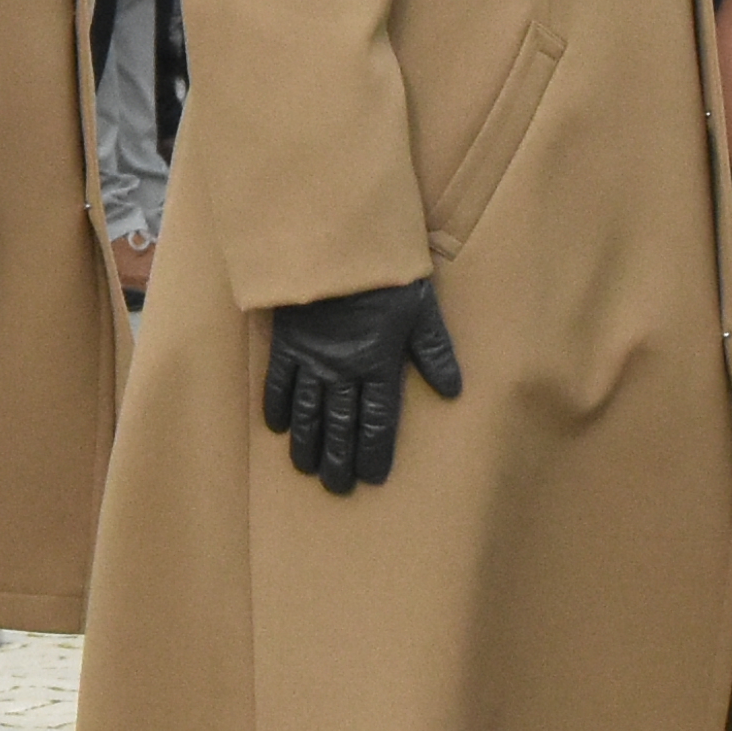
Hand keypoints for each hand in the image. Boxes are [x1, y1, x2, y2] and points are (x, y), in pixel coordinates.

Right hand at [259, 278, 460, 495]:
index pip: (377, 421)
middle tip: (336, 488)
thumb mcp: (421, 310)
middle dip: (339, 459)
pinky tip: (278, 429)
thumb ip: (434, 352)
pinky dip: (278, 406)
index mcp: (378, 365)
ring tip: (307, 469)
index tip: (371, 477)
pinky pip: (279, 382)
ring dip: (308, 443)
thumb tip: (453, 391)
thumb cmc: (385, 273)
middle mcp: (342, 370)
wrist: (336, 242)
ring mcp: (311, 358)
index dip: (374, 452)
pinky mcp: (288, 342)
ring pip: (308, 411)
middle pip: (340, 424)